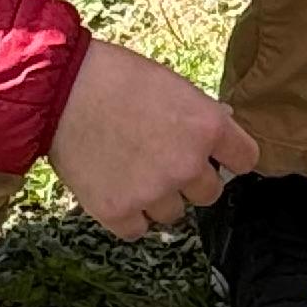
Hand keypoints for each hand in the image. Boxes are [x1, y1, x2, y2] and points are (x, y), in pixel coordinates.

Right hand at [48, 38, 260, 239]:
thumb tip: (222, 125)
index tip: (216, 156)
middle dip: (190, 181)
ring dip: (157, 199)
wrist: (60, 89)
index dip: (229, 157)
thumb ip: (200, 115)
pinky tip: (114, 187)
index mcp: (208, 128)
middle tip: (160, 160)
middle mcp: (187, 165)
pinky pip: (138, 230)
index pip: (246, 160)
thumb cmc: (116, 77)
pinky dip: (128, 215)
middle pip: (210, 194)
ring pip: (173, 214)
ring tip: (129, 169)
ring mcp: (153, 192)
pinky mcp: (118, 212)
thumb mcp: (172, 84)